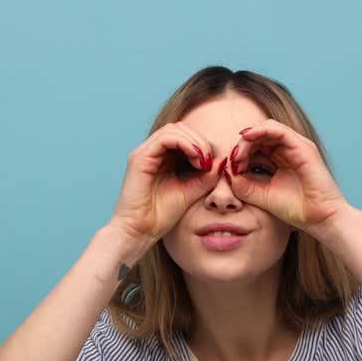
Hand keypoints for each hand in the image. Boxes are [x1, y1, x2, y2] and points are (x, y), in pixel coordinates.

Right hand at [110, 122, 221, 246]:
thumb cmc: (161, 215)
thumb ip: (206, 176)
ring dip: (194, 141)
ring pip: (173, 129)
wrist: (140, 232)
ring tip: (203, 161)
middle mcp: (152, 152)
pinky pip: (165, 138)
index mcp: (163, 158)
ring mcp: (145, 153)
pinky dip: (184, 143)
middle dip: (200, 141)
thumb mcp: (191, 192)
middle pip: (181, 129)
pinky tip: (195, 158)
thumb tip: (222, 160)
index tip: (214, 164)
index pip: (186, 137)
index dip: (203, 144)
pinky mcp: (139, 158)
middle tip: (210, 160)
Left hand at [225, 120, 353, 233]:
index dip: (240, 153)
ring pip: (267, 129)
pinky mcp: (303, 147)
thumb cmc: (297, 209)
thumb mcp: (262, 196)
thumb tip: (227, 174)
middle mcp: (288, 150)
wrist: (321, 219)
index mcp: (280, 160)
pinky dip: (261, 131)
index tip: (230, 168)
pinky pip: (278, 131)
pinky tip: (247, 138)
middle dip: (243, 145)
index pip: (256, 146)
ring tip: (239, 153)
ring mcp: (296, 146)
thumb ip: (244, 185)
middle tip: (233, 160)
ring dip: (249, 138)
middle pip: (259, 136)